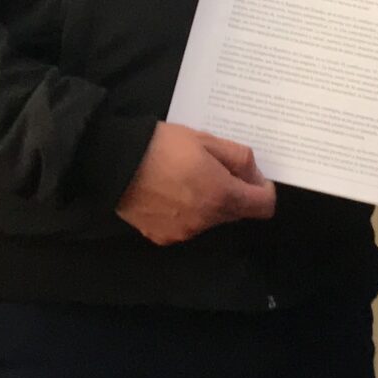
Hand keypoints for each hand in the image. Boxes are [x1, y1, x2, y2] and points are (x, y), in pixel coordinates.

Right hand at [115, 121, 277, 245]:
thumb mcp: (207, 140)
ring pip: (211, 220)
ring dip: (209, 203)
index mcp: (222, 196)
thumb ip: (240, 159)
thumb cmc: (162, 146)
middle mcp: (206, 221)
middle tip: (216, 169)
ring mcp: (183, 232)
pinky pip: (186, 226)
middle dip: (235, 193)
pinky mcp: (162, 237)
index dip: (264, 191)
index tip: (254, 178)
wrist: (113, 164)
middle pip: (236, 213)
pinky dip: (186, 212)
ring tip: (187, 178)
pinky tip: (169, 193)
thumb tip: (256, 176)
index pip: (263, 207)